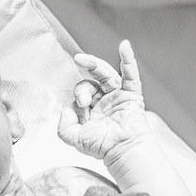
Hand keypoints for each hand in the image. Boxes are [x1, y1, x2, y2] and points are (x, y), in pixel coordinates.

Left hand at [57, 40, 152, 160]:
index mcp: (92, 111)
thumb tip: (66, 109)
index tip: (80, 111)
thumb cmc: (103, 147)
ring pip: (106, 74)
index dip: (77, 99)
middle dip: (83, 88)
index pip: (80, 95)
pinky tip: (124, 46)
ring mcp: (118, 97)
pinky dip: (128, 60)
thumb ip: (63, 127)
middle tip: (84, 100)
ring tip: (81, 59)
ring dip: (94, 65)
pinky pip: (131, 75)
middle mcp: (105, 102)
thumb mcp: (74, 139)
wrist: (122, 150)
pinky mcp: (132, 95)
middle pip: (91, 82)